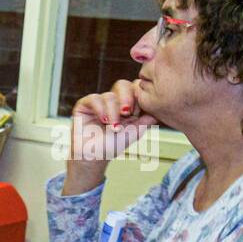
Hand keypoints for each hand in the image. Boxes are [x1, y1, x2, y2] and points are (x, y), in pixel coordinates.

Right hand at [64, 80, 158, 194]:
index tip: (139, 112)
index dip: (139, 96)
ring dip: (113, 112)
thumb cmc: (112, 145)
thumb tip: (158, 109)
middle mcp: (113, 100)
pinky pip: (94, 99)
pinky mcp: (84, 105)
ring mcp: (99, 102)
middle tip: (127, 112)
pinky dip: (100, 109)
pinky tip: (103, 121)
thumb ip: (146, 120)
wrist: (93, 156)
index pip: (135, 88)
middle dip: (127, 97)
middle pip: (123, 85)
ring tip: (113, 127)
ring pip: (109, 95)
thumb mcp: (134, 132)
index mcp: (127, 104)